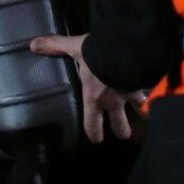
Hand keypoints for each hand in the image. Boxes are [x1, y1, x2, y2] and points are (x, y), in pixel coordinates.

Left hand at [29, 34, 149, 144]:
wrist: (126, 46)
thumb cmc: (98, 53)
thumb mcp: (75, 48)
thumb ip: (55, 46)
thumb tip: (34, 44)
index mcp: (94, 97)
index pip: (93, 125)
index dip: (94, 134)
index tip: (96, 138)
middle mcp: (113, 101)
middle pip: (120, 127)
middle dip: (121, 131)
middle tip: (120, 132)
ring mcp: (131, 93)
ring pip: (139, 108)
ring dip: (139, 106)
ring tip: (140, 105)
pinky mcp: (145, 83)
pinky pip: (149, 88)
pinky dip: (150, 86)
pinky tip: (150, 82)